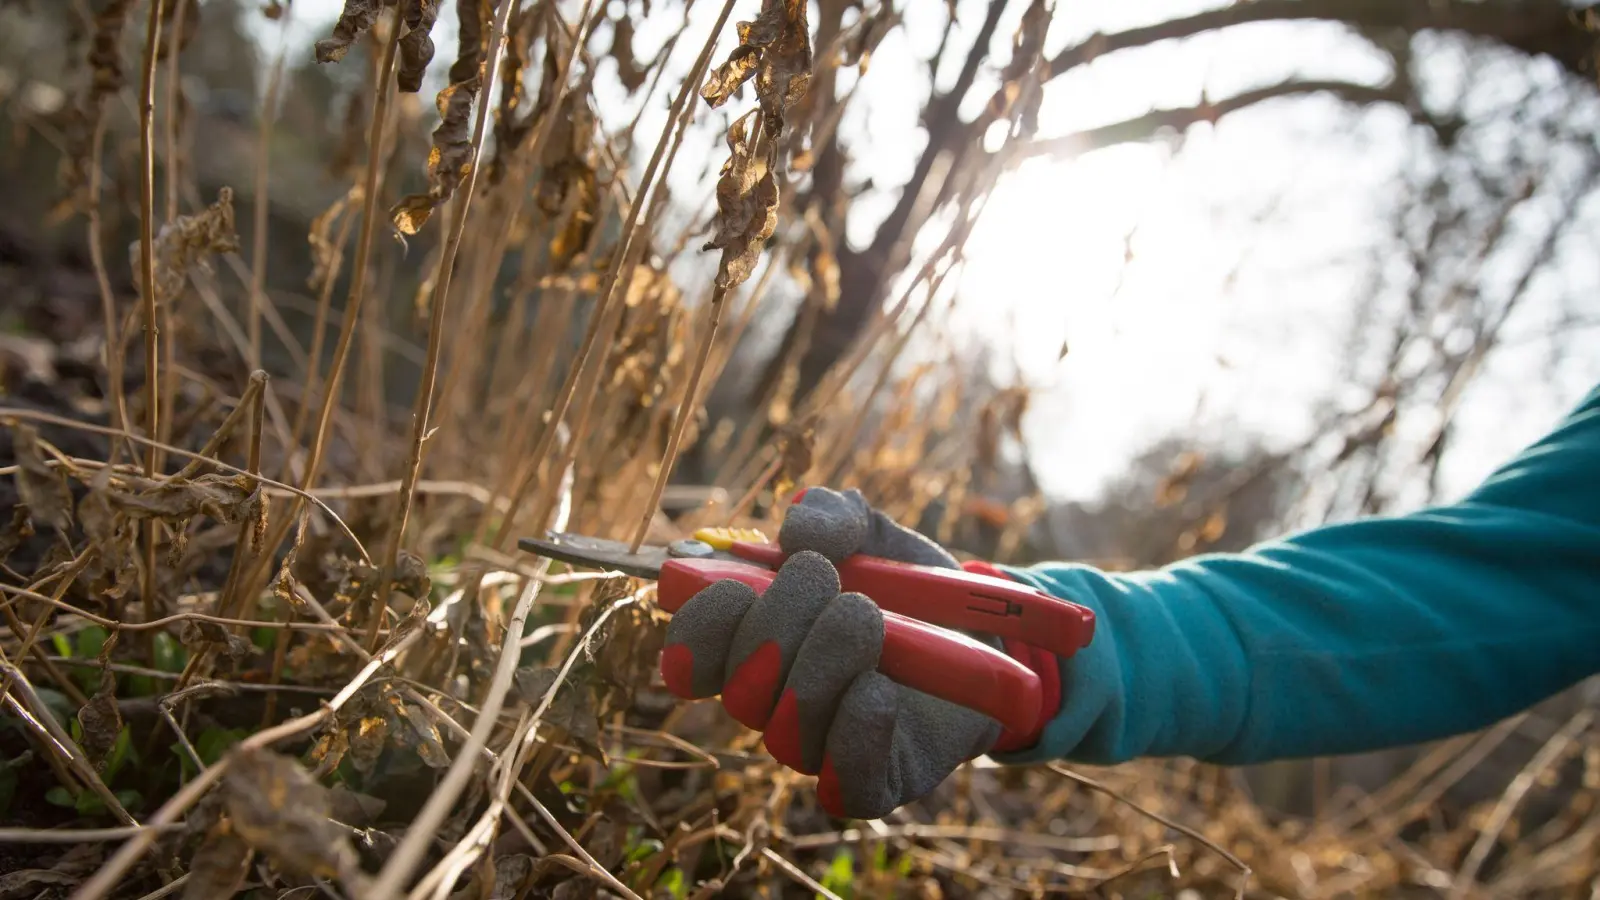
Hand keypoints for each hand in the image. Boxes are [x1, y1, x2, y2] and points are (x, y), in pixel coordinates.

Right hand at [661, 488, 1002, 818]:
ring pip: (785, 735)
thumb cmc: (914, 590)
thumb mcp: (877, 535)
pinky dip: (855, 728)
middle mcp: (778, 703)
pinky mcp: (875, 782)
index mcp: (758, 646)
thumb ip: (835, 515)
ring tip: (867, 618)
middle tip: (830, 581)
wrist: (992, 640)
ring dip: (822, 666)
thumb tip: (797, 528)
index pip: (692, 658)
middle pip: (740, 690)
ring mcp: (824, 748)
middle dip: (778, 624)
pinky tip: (880, 686)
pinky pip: (843, 783)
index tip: (735, 587)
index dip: (697, 629)